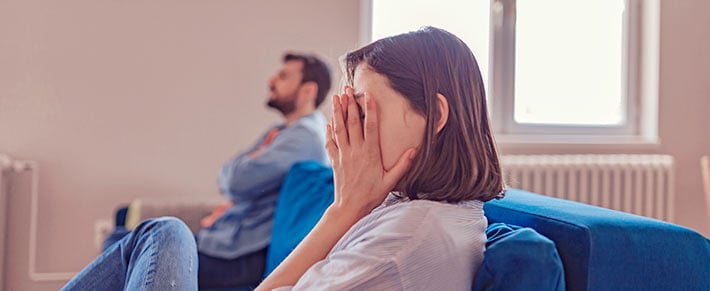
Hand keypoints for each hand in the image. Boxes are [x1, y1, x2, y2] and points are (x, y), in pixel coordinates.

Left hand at [325, 87, 415, 216]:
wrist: (350, 208)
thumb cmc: (372, 195)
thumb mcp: (390, 181)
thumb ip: (402, 164)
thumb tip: (415, 149)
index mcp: (370, 153)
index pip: (370, 126)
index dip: (370, 109)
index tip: (368, 95)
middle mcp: (355, 151)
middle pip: (352, 123)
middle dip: (350, 104)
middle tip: (348, 89)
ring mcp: (343, 155)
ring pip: (339, 129)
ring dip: (337, 112)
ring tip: (336, 97)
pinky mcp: (335, 161)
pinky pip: (330, 142)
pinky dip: (329, 130)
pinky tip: (330, 121)